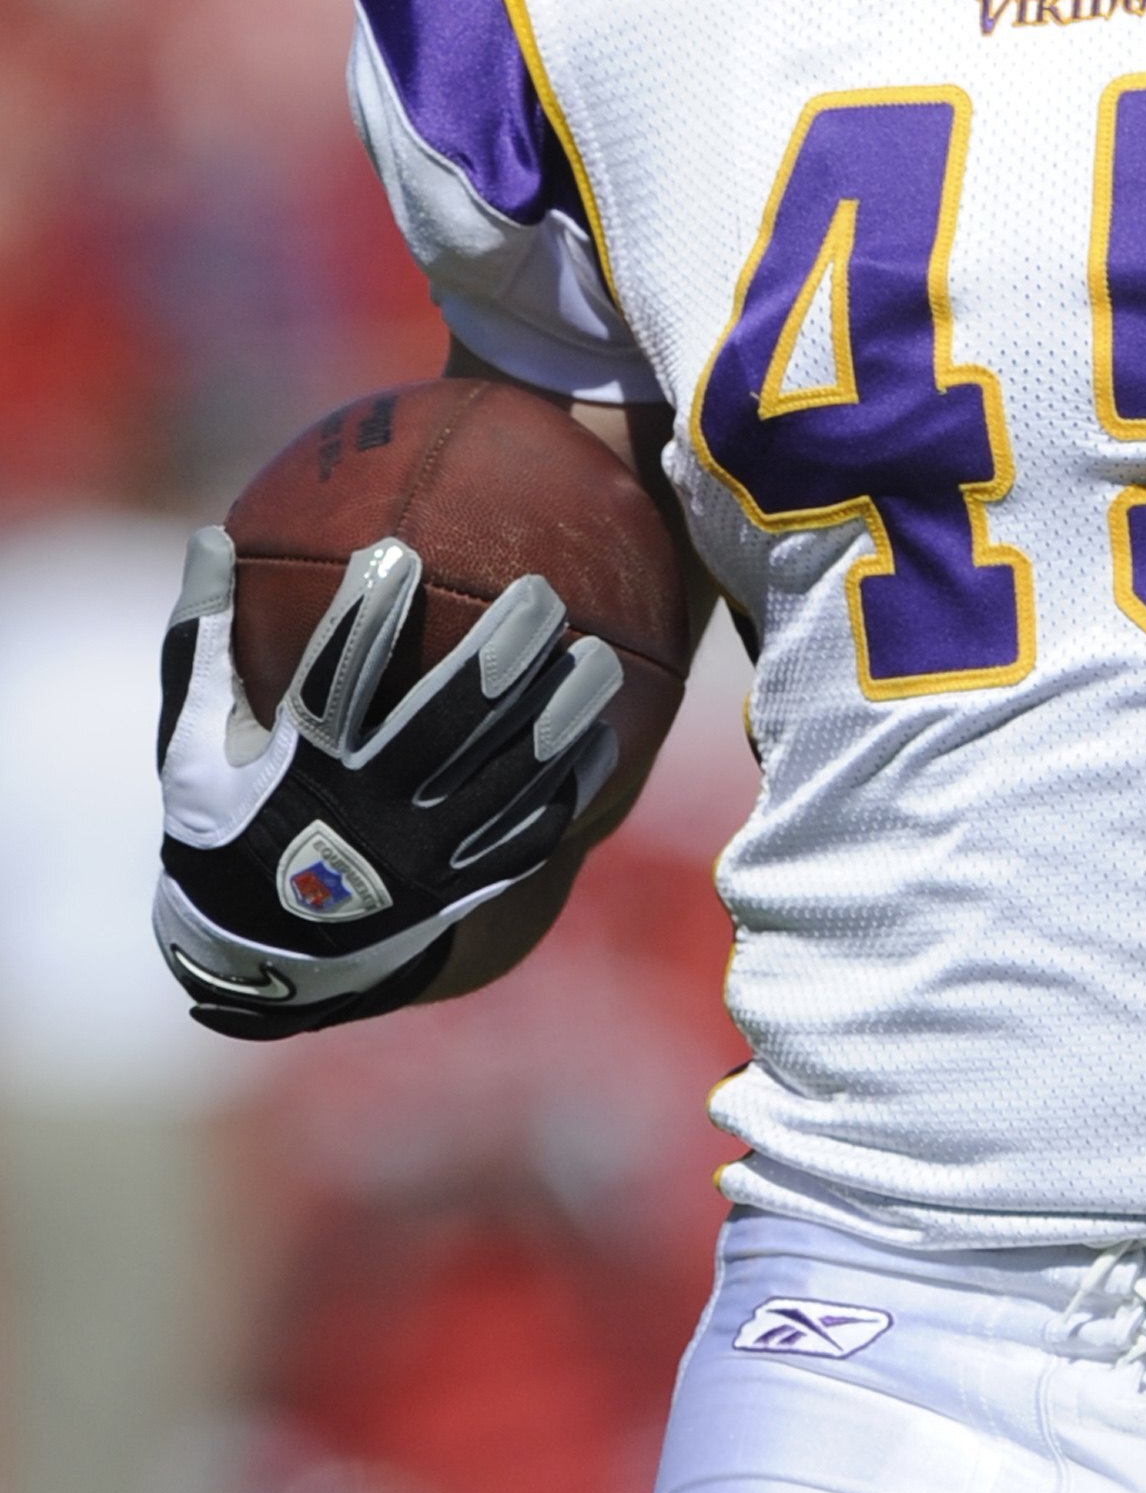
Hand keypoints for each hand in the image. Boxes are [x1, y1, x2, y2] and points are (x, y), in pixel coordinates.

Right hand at [153, 525, 622, 1038]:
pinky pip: (527, 836)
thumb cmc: (230, 822)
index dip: (364, 619)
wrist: (262, 956)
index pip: (334, 684)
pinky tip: (603, 736)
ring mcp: (421, 858)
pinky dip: (568, 788)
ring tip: (601, 656)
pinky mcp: (459, 890)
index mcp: (300, 772)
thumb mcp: (194, 745)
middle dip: (498, 657)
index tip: (396, 551)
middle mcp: (367, 816)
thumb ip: (203, 643)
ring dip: (558, 716)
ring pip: (505, 780)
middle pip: (445, 725)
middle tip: (541, 592)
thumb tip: (207, 536)